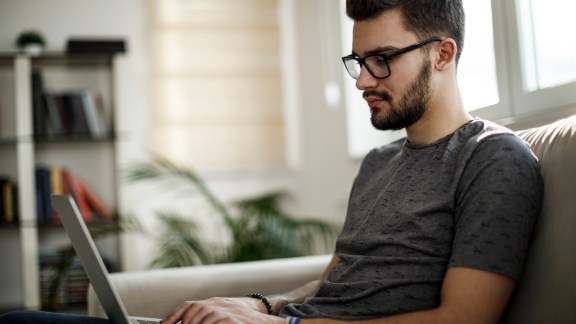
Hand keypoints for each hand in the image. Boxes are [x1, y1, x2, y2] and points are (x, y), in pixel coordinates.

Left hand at [161, 297, 283, 323]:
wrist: (266, 319)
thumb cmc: (242, 319)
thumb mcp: (223, 313)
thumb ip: (206, 316)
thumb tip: (183, 321)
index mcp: (214, 302)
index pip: (189, 306)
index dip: (174, 316)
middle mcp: (218, 305)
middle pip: (192, 314)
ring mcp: (225, 312)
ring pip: (201, 321)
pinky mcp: (231, 320)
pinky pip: (216, 323)